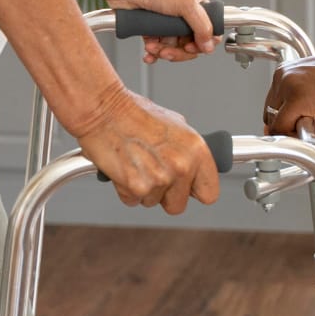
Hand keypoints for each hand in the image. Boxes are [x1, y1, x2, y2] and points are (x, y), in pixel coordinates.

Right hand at [75, 88, 220, 213]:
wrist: (104, 110)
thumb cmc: (134, 113)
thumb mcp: (174, 124)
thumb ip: (188, 151)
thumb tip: (194, 167)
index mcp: (196, 149)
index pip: (209, 193)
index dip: (194, 191)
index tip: (187, 188)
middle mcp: (182, 165)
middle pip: (178, 205)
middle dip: (165, 194)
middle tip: (153, 171)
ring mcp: (160, 179)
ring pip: (153, 203)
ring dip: (144, 189)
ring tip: (136, 162)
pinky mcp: (137, 188)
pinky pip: (133, 201)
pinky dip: (126, 189)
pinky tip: (125, 167)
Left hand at [104, 0, 217, 63]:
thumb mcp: (185, 4)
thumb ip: (202, 25)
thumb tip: (209, 45)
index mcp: (197, 7)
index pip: (209, 32)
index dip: (201, 44)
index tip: (190, 48)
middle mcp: (184, 15)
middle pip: (190, 44)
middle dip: (178, 52)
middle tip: (167, 51)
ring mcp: (168, 23)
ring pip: (173, 48)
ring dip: (163, 52)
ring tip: (153, 47)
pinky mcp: (153, 29)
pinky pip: (158, 48)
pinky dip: (153, 53)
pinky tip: (148, 53)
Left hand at [262, 55, 314, 134]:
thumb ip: (297, 103)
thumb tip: (287, 125)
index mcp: (285, 71)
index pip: (272, 105)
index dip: (285, 121)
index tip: (298, 125)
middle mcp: (283, 76)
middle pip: (271, 114)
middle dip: (288, 125)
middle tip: (311, 123)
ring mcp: (288, 86)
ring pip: (277, 123)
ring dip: (294, 129)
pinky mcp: (297, 100)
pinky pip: (285, 128)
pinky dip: (297, 135)